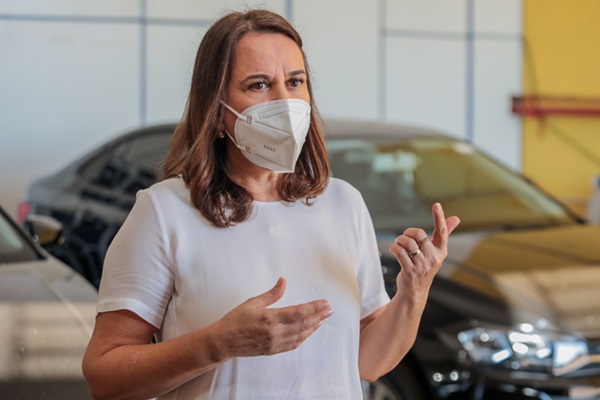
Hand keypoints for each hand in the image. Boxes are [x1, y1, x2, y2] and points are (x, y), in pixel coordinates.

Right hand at [214, 277, 332, 357]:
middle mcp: (275, 332)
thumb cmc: (235, 320)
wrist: (223, 342)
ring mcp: (275, 343)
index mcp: (270, 318)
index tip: (324, 303)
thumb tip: (283, 281)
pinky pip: (294, 344)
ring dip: (314, 326)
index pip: (299, 312)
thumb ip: (271, 294)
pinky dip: (304, 337)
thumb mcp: (252, 303)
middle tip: (330, 310)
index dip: (314, 307)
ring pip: (301, 335)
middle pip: (304, 324)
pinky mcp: (274, 350)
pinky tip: (309, 331)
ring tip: (323, 319)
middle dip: (319, 316)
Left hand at [388, 202, 459, 297]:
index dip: (439, 217)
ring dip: (399, 240)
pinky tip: (394, 249)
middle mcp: (434, 258)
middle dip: (408, 232)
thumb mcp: (436, 251)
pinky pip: (399, 252)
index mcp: (441, 251)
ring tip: (398, 244)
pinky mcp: (410, 270)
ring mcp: (422, 265)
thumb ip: (444, 233)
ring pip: (407, 242)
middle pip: (419, 234)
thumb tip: (456, 218)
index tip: (436, 205)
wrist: (415, 290)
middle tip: (405, 238)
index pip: (442, 231)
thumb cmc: (424, 266)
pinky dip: (393, 247)